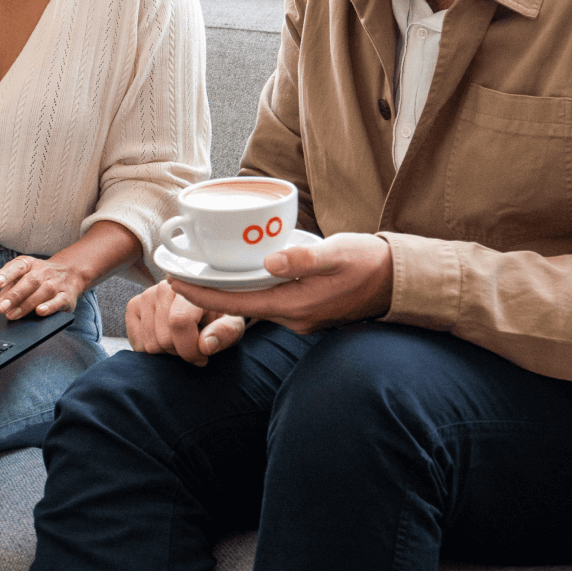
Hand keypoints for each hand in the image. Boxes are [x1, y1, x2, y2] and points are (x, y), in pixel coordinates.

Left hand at [0, 256, 82, 318]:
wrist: (70, 273)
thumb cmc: (39, 278)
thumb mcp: (22, 277)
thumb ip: (7, 289)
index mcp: (29, 264)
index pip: (18, 266)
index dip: (7, 274)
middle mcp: (44, 272)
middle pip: (30, 281)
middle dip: (14, 295)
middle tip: (0, 308)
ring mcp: (56, 283)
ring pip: (43, 291)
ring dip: (26, 305)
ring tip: (12, 315)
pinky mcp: (66, 296)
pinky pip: (59, 300)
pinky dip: (50, 306)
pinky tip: (40, 312)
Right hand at [125, 281, 245, 366]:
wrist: (203, 308)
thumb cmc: (220, 318)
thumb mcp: (233, 326)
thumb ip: (224, 333)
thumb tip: (205, 345)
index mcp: (191, 287)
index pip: (179, 322)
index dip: (190, 349)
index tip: (202, 358)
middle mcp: (165, 287)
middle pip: (164, 338)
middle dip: (180, 353)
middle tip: (191, 346)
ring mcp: (146, 295)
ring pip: (151, 343)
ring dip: (167, 352)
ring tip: (180, 341)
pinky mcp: (133, 306)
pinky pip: (138, 342)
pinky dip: (152, 349)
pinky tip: (165, 338)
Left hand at [169, 233, 392, 333]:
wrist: (399, 282)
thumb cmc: (369, 263)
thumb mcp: (338, 254)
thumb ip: (304, 259)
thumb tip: (269, 262)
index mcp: (294, 305)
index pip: (236, 302)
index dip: (201, 293)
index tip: (172, 281)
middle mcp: (292, 317)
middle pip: (237, 307)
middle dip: (205, 294)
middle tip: (174, 275)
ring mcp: (299, 316)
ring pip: (251, 305)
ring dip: (224, 293)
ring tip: (197, 274)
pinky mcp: (305, 309)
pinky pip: (267, 302)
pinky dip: (246, 291)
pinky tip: (237, 277)